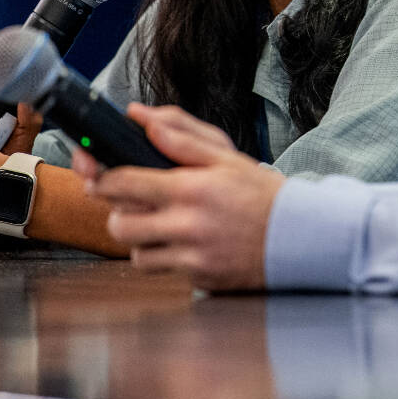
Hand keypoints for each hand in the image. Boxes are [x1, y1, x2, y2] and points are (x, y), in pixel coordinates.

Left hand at [74, 104, 283, 290]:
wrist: (301, 236)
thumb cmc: (262, 194)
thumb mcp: (226, 156)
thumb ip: (181, 137)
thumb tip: (142, 119)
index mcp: (191, 188)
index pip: (124, 183)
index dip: (101, 178)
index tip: (96, 175)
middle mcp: (188, 224)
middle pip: (120, 224)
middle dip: (117, 212)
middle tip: (131, 203)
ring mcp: (193, 256)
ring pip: (136, 252)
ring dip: (140, 238)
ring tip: (160, 224)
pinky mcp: (200, 279)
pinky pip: (163, 270)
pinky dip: (165, 257)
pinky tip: (183, 243)